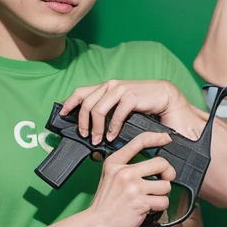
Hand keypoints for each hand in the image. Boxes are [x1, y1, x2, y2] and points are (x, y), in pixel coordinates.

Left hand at [60, 80, 183, 144]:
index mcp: (105, 86)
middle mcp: (110, 85)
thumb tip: (94, 130)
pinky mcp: (130, 97)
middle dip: (83, 123)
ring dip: (96, 128)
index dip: (69, 103)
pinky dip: (112, 128)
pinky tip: (111, 137)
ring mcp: (119, 90)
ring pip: (98, 110)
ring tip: (98, 140)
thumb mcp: (120, 105)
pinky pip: (115, 115)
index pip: (81, 92)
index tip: (62, 115)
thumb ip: (107, 112)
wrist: (164, 96)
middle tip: (85, 136)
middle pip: (87, 104)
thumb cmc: (142, 102)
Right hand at [89, 130, 176, 226]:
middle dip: (168, 174)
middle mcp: (125, 172)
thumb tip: (150, 163)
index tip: (166, 138)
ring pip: (166, 185)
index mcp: (115, 163)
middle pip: (161, 163)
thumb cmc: (106, 203)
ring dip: (162, 194)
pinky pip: (163, 201)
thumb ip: (125, 167)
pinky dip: (160, 207)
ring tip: (151, 199)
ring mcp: (133, 187)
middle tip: (164, 180)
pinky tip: (149, 208)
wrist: (98, 223)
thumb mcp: (109, 176)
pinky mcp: (141, 202)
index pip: (139, 142)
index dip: (156, 137)